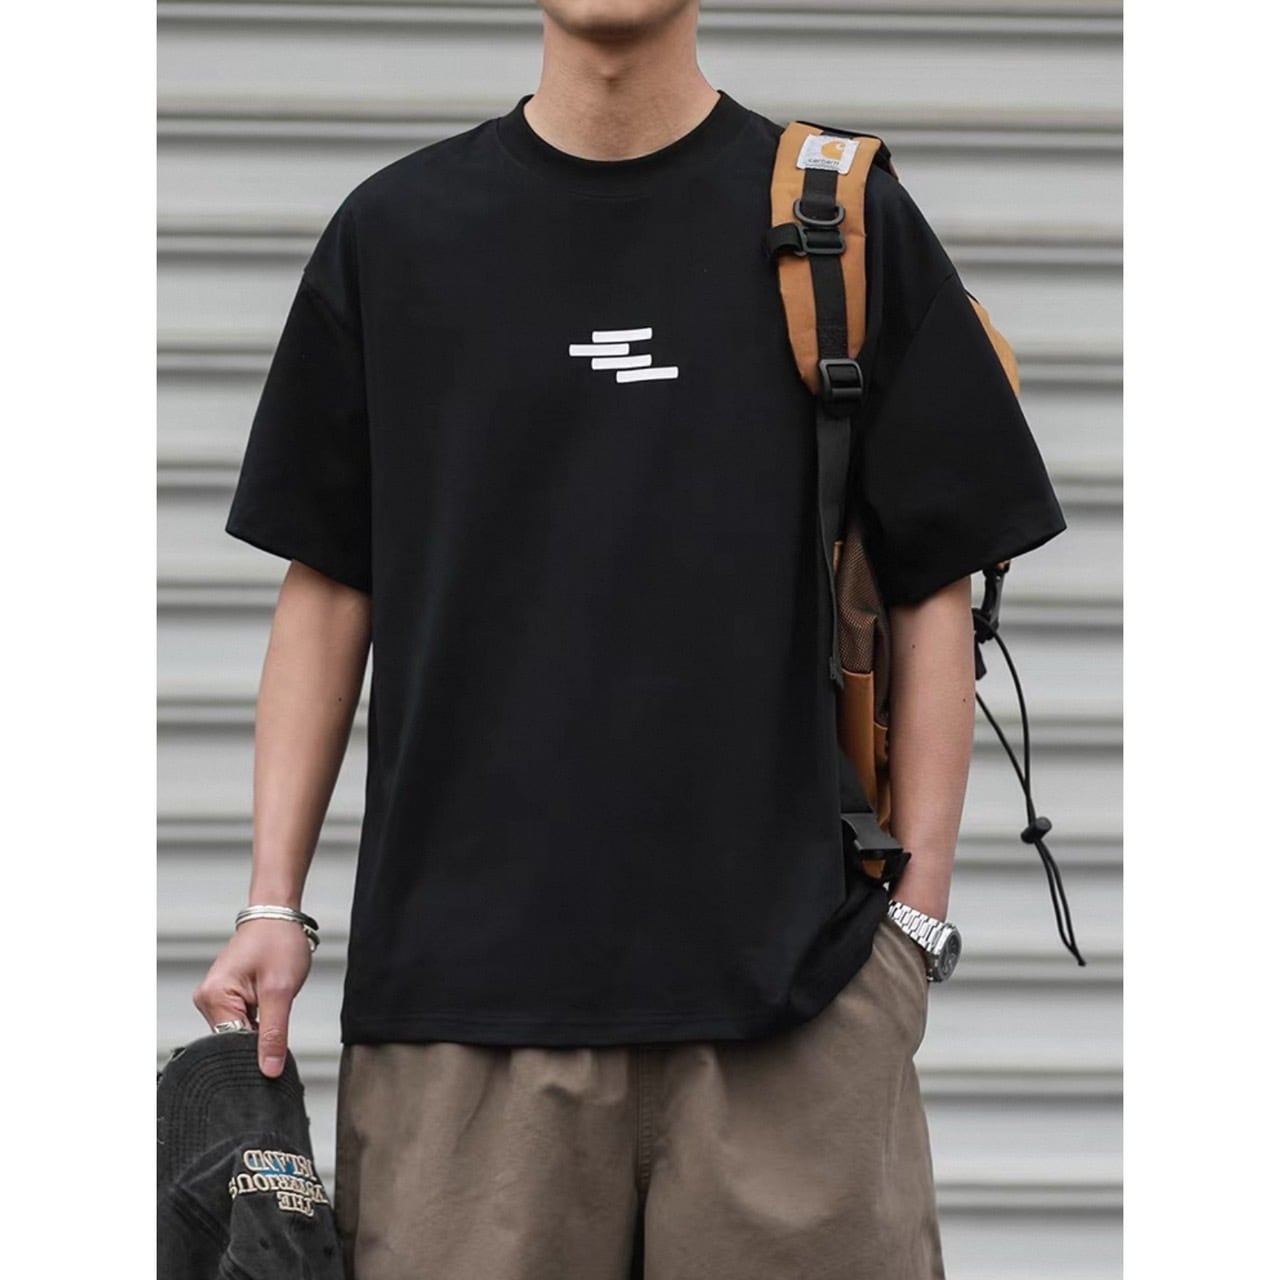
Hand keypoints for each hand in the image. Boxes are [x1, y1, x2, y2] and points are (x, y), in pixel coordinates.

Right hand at [193, 920, 312, 1076]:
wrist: (279, 916)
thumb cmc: (278, 941)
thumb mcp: (280, 990)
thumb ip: (274, 1033)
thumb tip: (269, 1069)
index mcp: (214, 997)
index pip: (231, 1046)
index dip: (255, 1055)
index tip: (275, 1057)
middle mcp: (208, 998)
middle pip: (233, 1041)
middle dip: (257, 1042)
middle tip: (279, 1028)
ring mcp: (216, 997)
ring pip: (239, 1033)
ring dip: (260, 1029)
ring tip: (274, 1006)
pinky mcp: (227, 996)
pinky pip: (241, 1021)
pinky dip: (258, 1020)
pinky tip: (269, 1007)